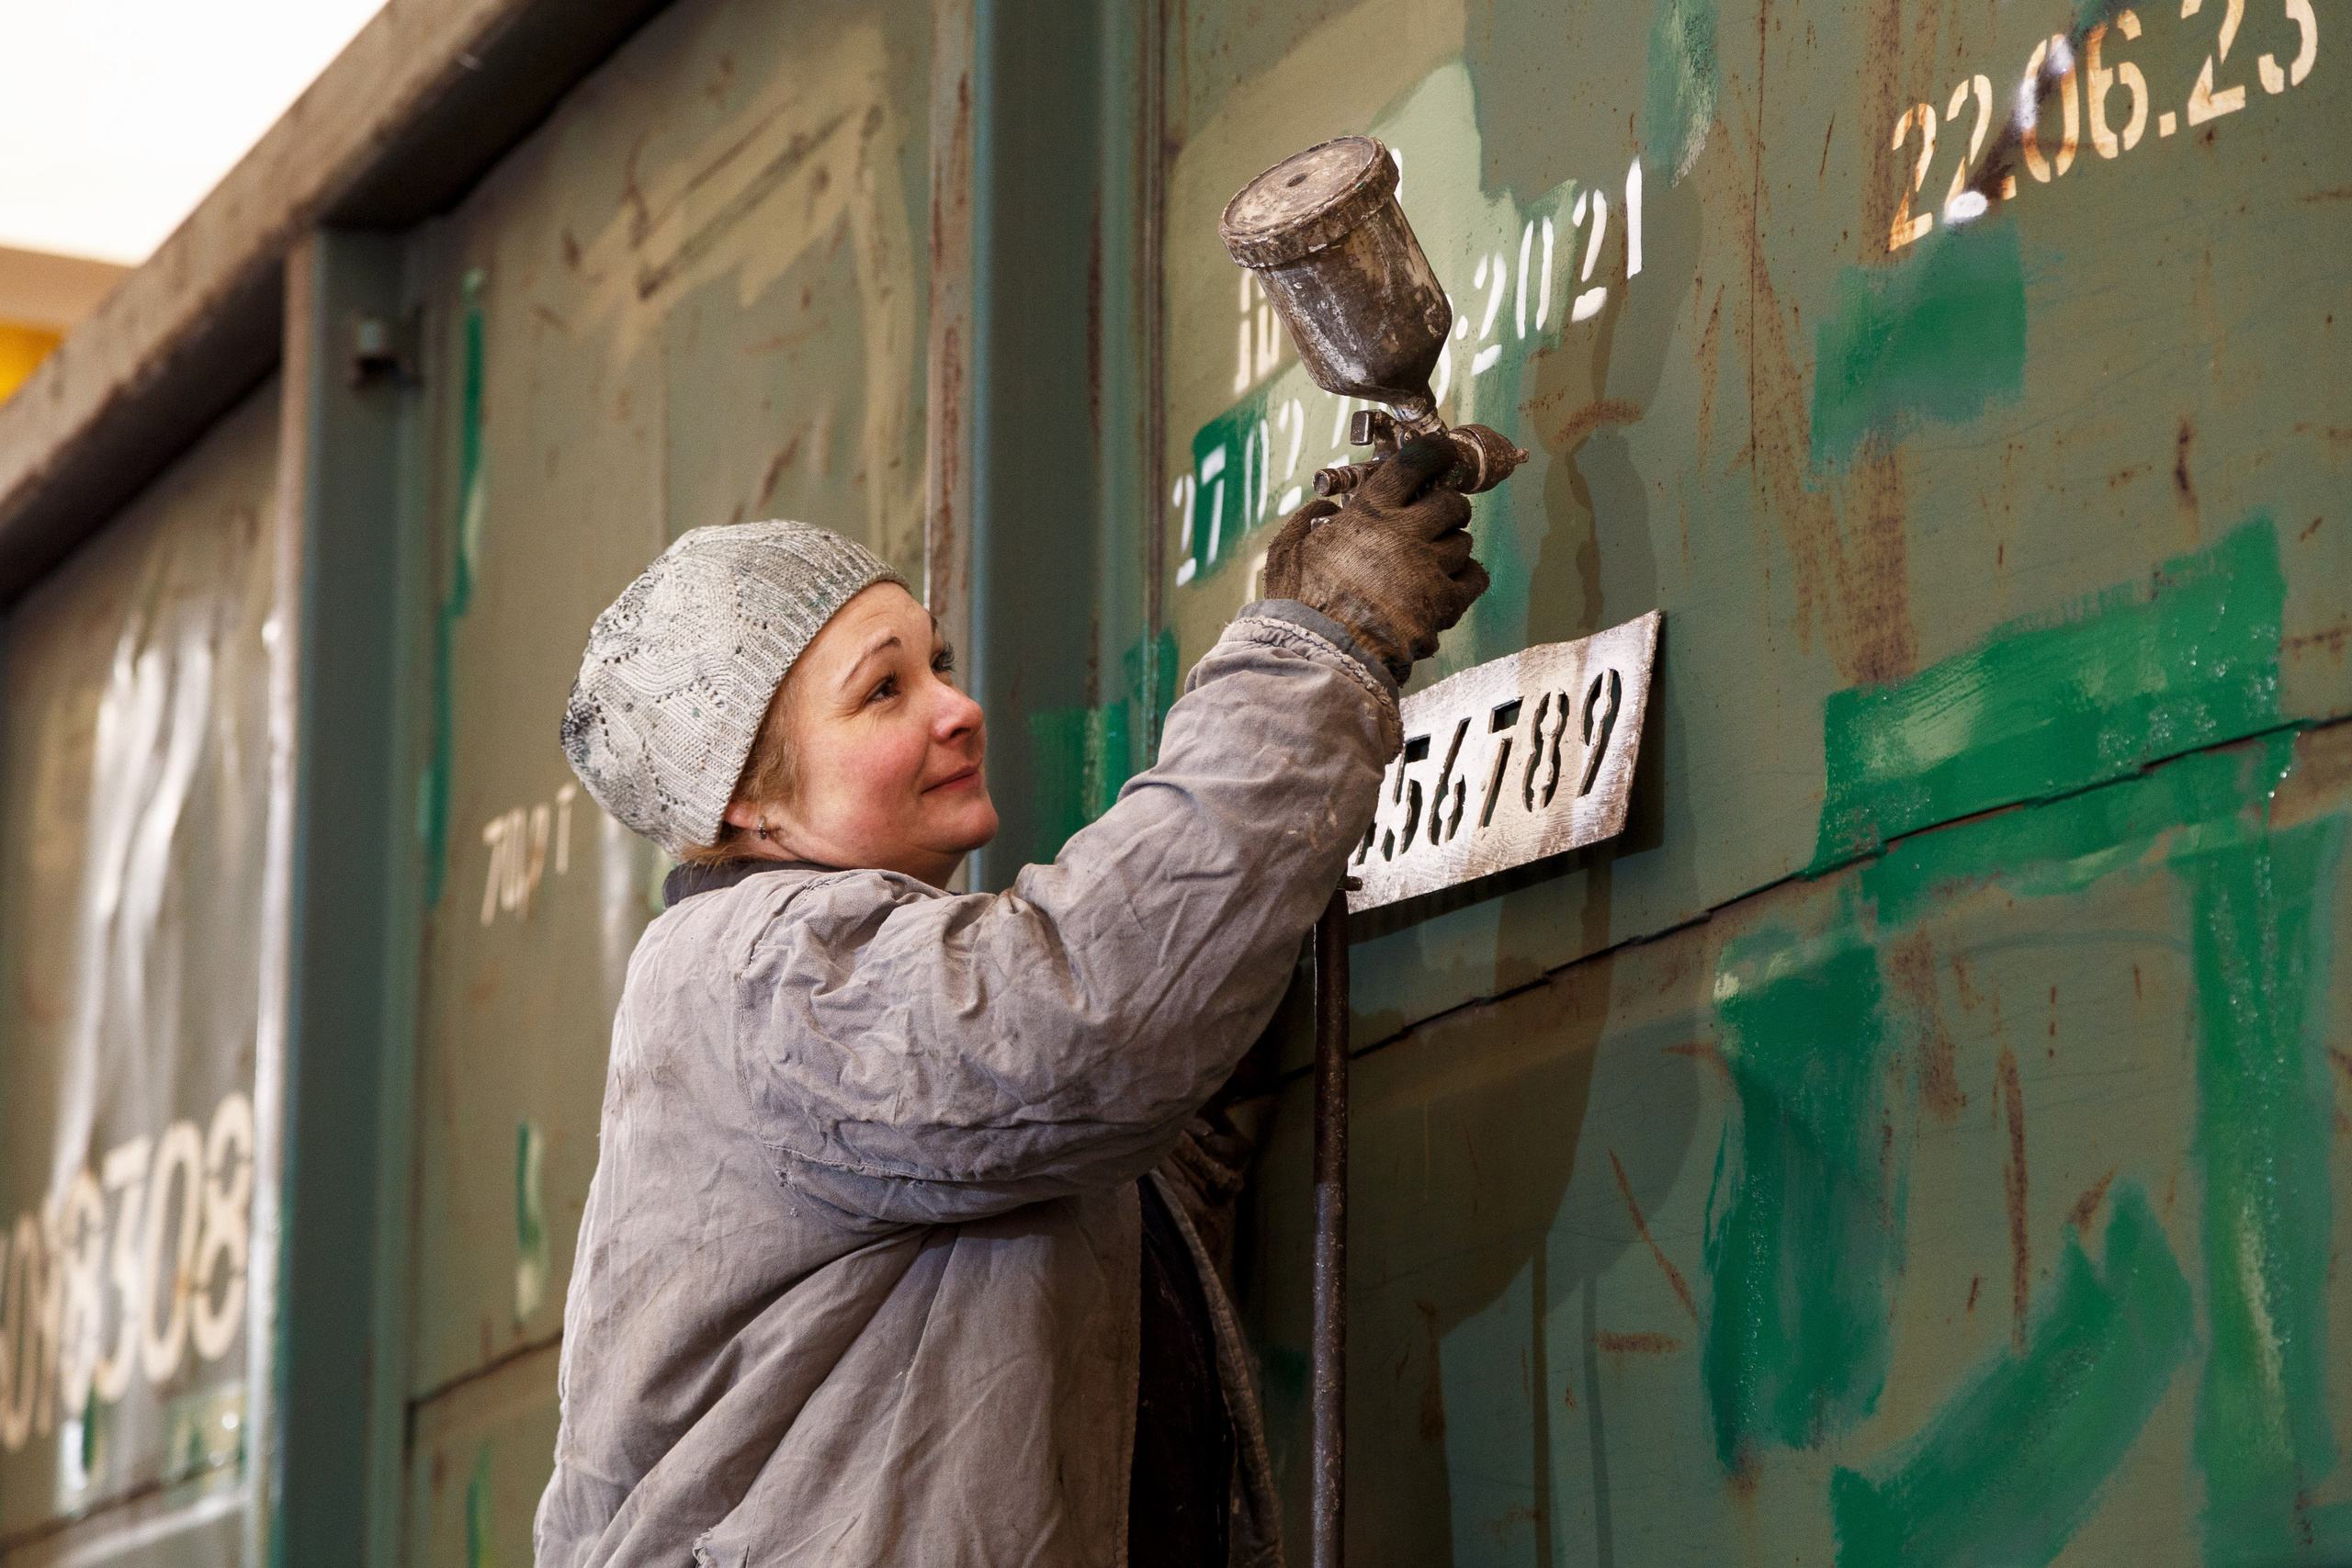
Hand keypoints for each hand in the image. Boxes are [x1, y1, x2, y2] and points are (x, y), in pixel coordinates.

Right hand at [1260, 434, 1489, 683]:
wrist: (1319, 652)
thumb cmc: (1298, 604)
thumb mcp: (1285, 551)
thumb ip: (1305, 520)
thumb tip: (1325, 506)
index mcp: (1369, 513)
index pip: (1415, 464)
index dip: (1435, 453)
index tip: (1442, 453)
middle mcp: (1405, 534)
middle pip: (1451, 503)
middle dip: (1448, 505)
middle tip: (1437, 515)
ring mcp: (1428, 568)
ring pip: (1464, 540)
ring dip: (1453, 543)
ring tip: (1435, 556)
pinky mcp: (1443, 604)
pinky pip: (1475, 578)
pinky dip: (1469, 576)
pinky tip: (1453, 581)